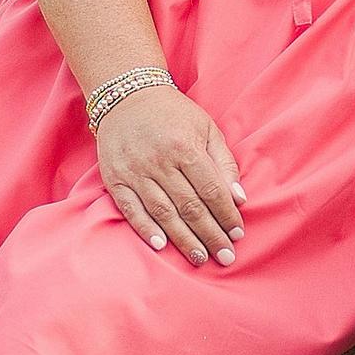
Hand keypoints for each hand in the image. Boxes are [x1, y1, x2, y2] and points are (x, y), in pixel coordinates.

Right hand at [96, 85, 245, 264]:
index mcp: (185, 147)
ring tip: (200, 259)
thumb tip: (239, 198)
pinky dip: (145, 229)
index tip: (238, 234)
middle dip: (210, 235)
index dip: (226, 214)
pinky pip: (131, 209)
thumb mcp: (206, 128)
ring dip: (183, 239)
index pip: (211, 189)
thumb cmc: (174, 114)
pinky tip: (161, 246)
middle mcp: (160, 161)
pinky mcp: (115, 178)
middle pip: (190, 206)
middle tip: (226, 257)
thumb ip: (224, 163)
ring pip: (163, 212)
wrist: (126, 95)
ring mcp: (135, 171)